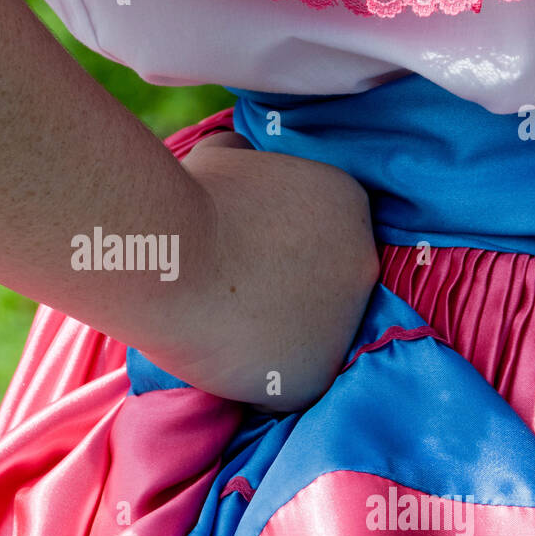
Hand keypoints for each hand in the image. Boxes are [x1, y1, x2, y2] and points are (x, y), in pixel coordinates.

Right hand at [158, 132, 378, 410]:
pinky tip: (221, 360)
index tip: (244, 259)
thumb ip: (246, 159)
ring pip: (310, 340)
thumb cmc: (188, 199)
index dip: (282, 252)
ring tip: (222, 330)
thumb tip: (238, 151)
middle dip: (284, 295)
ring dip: (274, 339)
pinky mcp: (314, 376)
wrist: (172, 254)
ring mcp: (343, 324)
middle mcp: (362, 263)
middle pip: (325, 291)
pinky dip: (258, 380)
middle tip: (231, 297)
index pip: (327, 239)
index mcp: (350, 203)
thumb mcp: (224, 156)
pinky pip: (287, 385)